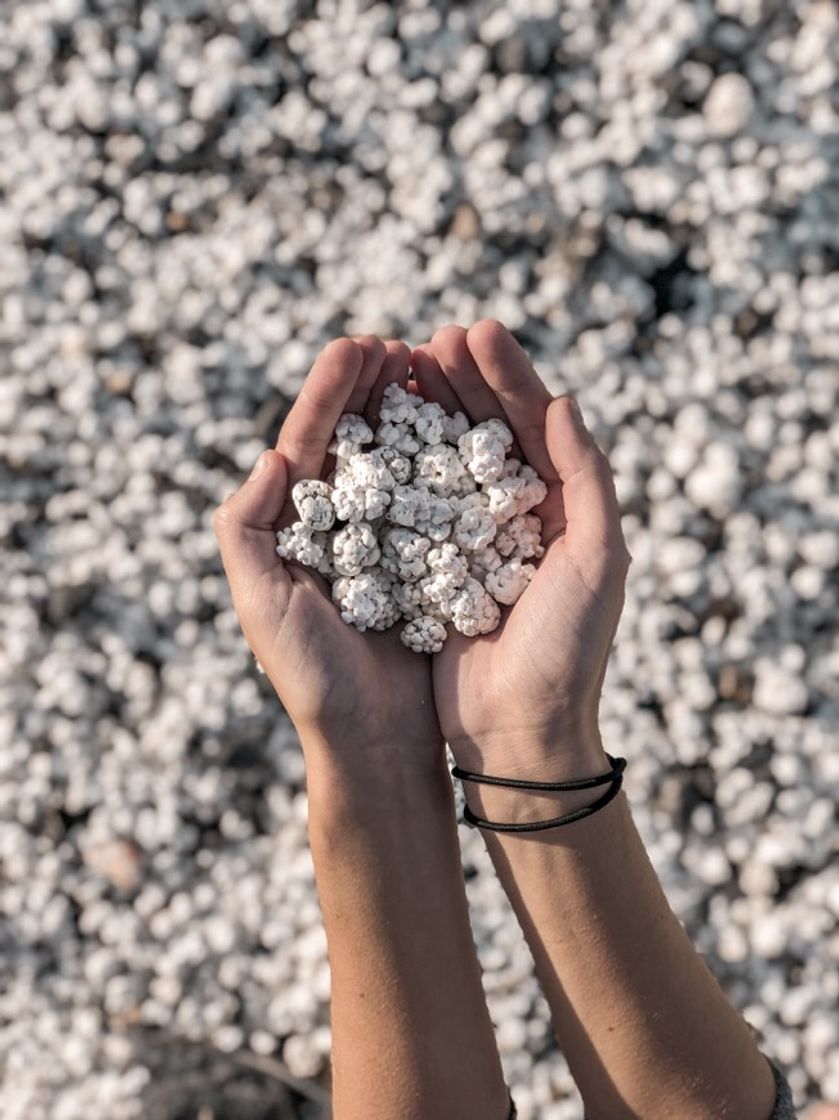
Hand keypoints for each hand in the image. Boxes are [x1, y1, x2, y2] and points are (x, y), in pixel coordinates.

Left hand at [214, 336, 442, 774]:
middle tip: (401, 346)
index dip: (329, 392)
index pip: (308, 443)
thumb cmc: (312, 678)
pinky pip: (441, 501)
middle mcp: (343, 528)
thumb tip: (269, 456)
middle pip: (356, 440)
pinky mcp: (433, 564)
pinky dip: (451, 461)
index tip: (358, 346)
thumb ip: (247, 530)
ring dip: (415, 413)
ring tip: (434, 370)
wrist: (376, 741)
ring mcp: (390, 542)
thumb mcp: (262, 604)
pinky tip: (470, 427)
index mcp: (296, 528)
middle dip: (373, 389)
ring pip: (401, 461)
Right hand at [411, 320, 630, 779]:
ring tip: (399, 368)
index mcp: (559, 508)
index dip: (507, 375)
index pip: (534, 423)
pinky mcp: (426, 568)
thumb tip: (566, 400)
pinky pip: (408, 505)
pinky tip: (372, 434)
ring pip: (441, 459)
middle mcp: (512, 516)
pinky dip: (393, 466)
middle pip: (484, 430)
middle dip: (460, 381)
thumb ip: (589, 478)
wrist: (518, 732)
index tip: (475, 331)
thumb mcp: (597, 559)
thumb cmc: (567, 649)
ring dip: (423, 412)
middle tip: (429, 340)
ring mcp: (466, 540)